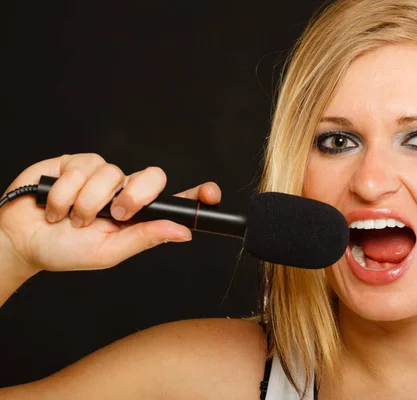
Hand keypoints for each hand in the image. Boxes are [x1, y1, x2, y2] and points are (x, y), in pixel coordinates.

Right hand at [0, 153, 220, 275]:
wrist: (21, 240)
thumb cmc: (64, 250)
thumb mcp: (108, 251)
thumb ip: (144, 238)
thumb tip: (184, 232)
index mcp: (139, 215)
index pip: (174, 201)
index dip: (196, 195)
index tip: (211, 194)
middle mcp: (125, 191)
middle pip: (152, 177)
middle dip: (134, 196)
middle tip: (113, 215)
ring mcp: (102, 175)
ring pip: (113, 174)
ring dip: (87, 202)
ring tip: (71, 218)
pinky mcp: (77, 162)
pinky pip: (82, 167)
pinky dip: (66, 192)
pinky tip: (55, 205)